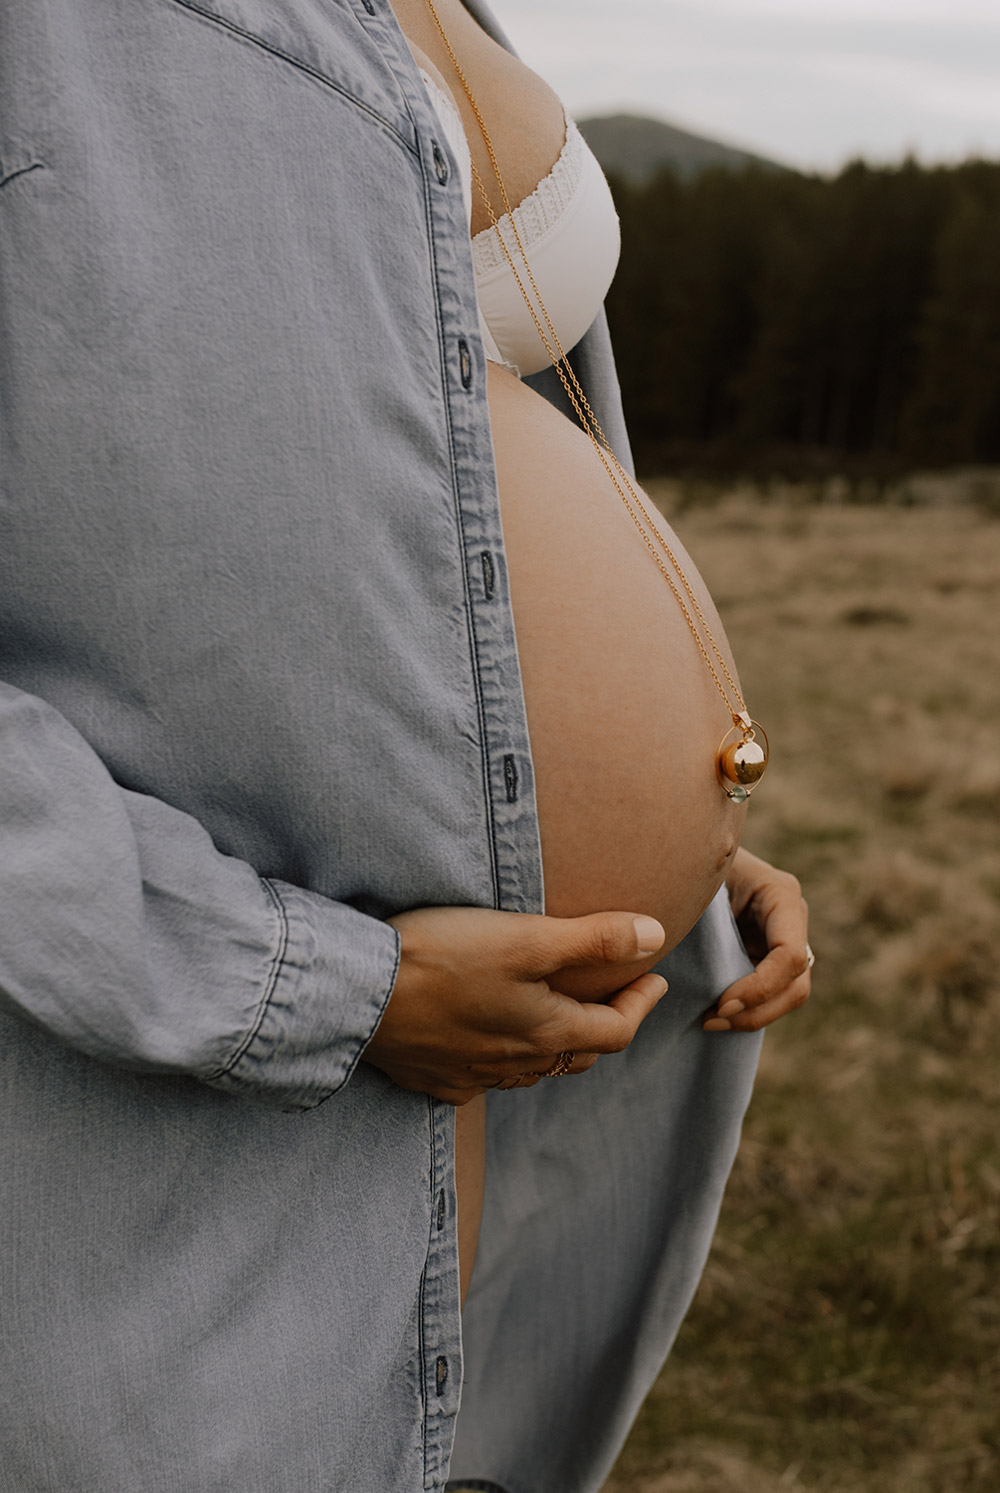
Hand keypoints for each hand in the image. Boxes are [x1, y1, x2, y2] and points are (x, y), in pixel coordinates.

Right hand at [363, 905, 669, 1103]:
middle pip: (577, 1055)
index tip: (655, 979)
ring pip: (531, 1069)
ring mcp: (471, 1078)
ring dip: (553, 1042)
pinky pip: (483, 1076)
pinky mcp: (433, 1078)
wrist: (356, 995)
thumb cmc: (443, 959)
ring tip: (554, 1012)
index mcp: (546, 1032)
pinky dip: (501, 1057)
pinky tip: (487, 1038)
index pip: (616, 1030)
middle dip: (602, 1025)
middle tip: (613, 995)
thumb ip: (594, 939)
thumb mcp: (526, 939)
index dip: (641, 1004)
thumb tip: (657, 936)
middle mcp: (515, 1065)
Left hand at [703, 848, 810, 1031]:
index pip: (789, 955)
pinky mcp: (770, 955)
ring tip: (709, 1021)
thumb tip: (670, 938)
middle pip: (796, 984)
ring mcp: (786, 938)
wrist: (689, 850)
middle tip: (711, 1020)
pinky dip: (748, 1012)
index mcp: (780, 893)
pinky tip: (714, 1016)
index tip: (722, 1004)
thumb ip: (698, 899)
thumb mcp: (696, 874)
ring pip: (789, 996)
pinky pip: (772, 995)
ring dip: (753, 1018)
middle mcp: (792, 918)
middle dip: (757, 1011)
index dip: (760, 987)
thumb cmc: (688, 858)